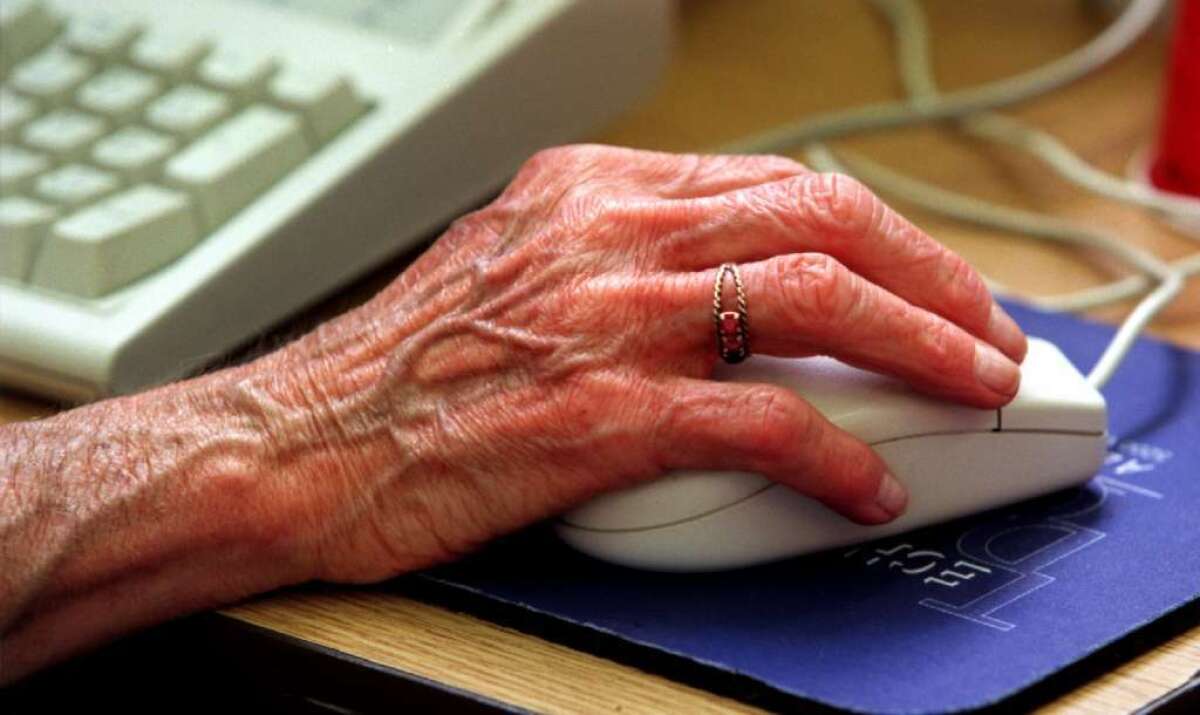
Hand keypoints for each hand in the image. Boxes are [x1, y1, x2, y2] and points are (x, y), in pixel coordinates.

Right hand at [254, 145, 1027, 582]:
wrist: (297, 443)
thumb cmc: (398, 372)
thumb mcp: (515, 273)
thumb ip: (617, 264)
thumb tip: (720, 296)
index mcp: (589, 193)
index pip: (774, 184)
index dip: (873, 230)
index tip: (920, 272)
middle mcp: (608, 235)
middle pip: (818, 217)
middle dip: (927, 272)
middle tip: (981, 326)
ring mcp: (609, 318)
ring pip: (813, 298)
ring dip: (917, 342)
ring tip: (972, 385)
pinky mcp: (601, 415)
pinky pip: (761, 421)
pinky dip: (835, 452)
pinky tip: (869, 481)